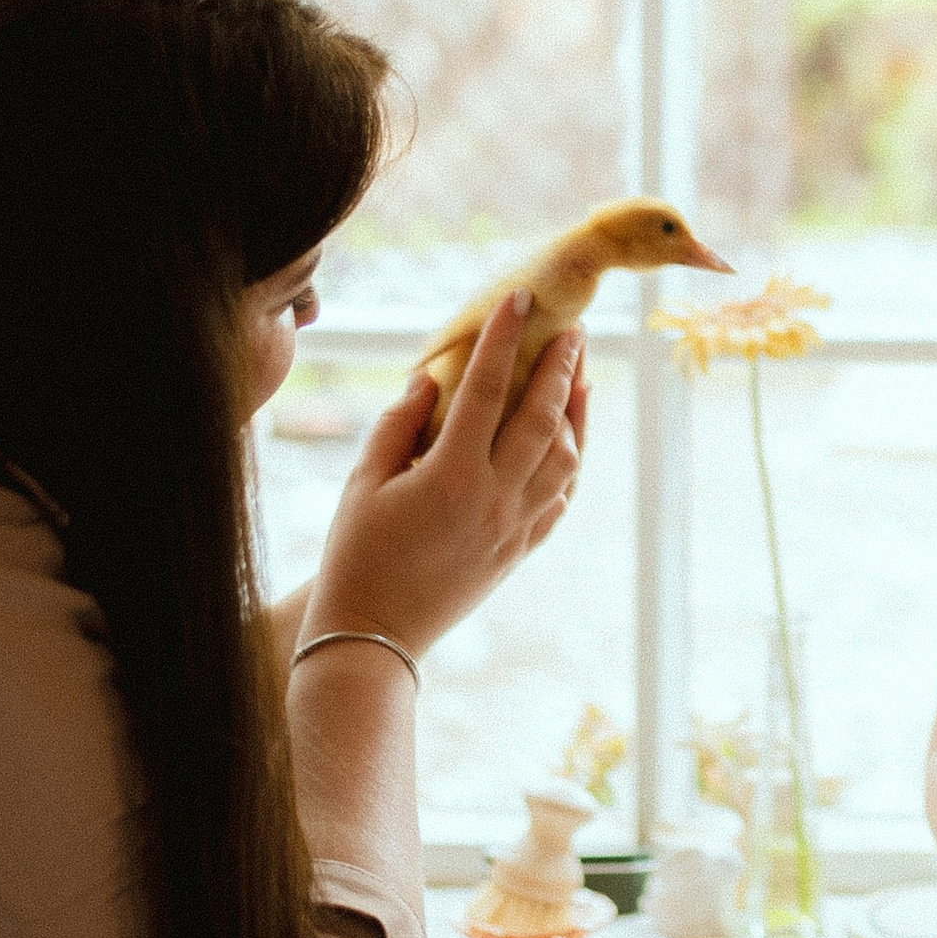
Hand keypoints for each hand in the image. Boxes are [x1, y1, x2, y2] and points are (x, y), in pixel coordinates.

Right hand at [306, 293, 585, 658]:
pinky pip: (562, 498)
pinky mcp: (520, 550)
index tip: (521, 299)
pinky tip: (571, 439)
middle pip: (542, 418)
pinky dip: (572, 461)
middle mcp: (494, 499)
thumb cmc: (356, 556)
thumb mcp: (363, 484)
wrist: (374, 637)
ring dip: (577, 413)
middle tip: (573, 329)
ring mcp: (514, 528)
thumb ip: (397, 424)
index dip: (504, 339)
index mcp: (450, 476)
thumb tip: (431, 377)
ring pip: (565, 458)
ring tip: (580, 376)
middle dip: (561, 367)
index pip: (486, 389)